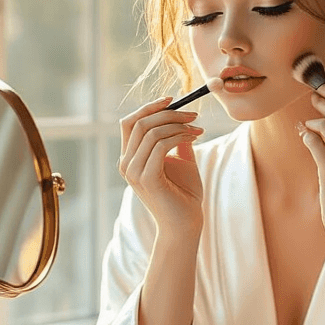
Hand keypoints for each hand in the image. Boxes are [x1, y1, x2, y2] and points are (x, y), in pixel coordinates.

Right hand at [119, 97, 204, 238]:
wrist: (186, 224)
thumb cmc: (184, 195)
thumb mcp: (181, 161)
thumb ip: (177, 140)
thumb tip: (183, 120)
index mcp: (130, 158)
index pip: (130, 122)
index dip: (149, 107)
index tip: (172, 100)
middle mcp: (126, 164)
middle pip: (138, 122)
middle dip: (168, 112)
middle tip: (193, 114)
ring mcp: (133, 171)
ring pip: (150, 131)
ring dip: (177, 124)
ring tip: (197, 129)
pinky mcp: (146, 178)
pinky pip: (159, 145)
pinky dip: (178, 136)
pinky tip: (193, 138)